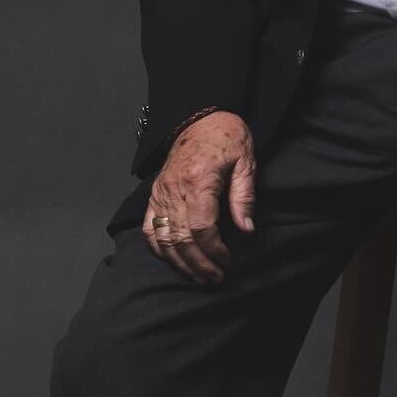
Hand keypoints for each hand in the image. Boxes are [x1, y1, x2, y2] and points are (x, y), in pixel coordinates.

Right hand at [142, 110, 256, 284]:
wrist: (201, 118)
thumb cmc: (227, 138)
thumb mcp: (246, 162)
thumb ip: (244, 197)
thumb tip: (246, 229)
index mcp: (199, 180)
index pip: (201, 226)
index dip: (213, 249)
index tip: (227, 260)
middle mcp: (174, 189)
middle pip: (180, 238)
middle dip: (198, 264)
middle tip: (215, 278)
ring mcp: (160, 193)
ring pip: (163, 239)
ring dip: (180, 263)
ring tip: (198, 277)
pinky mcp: (154, 195)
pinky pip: (150, 228)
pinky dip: (159, 249)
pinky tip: (174, 261)